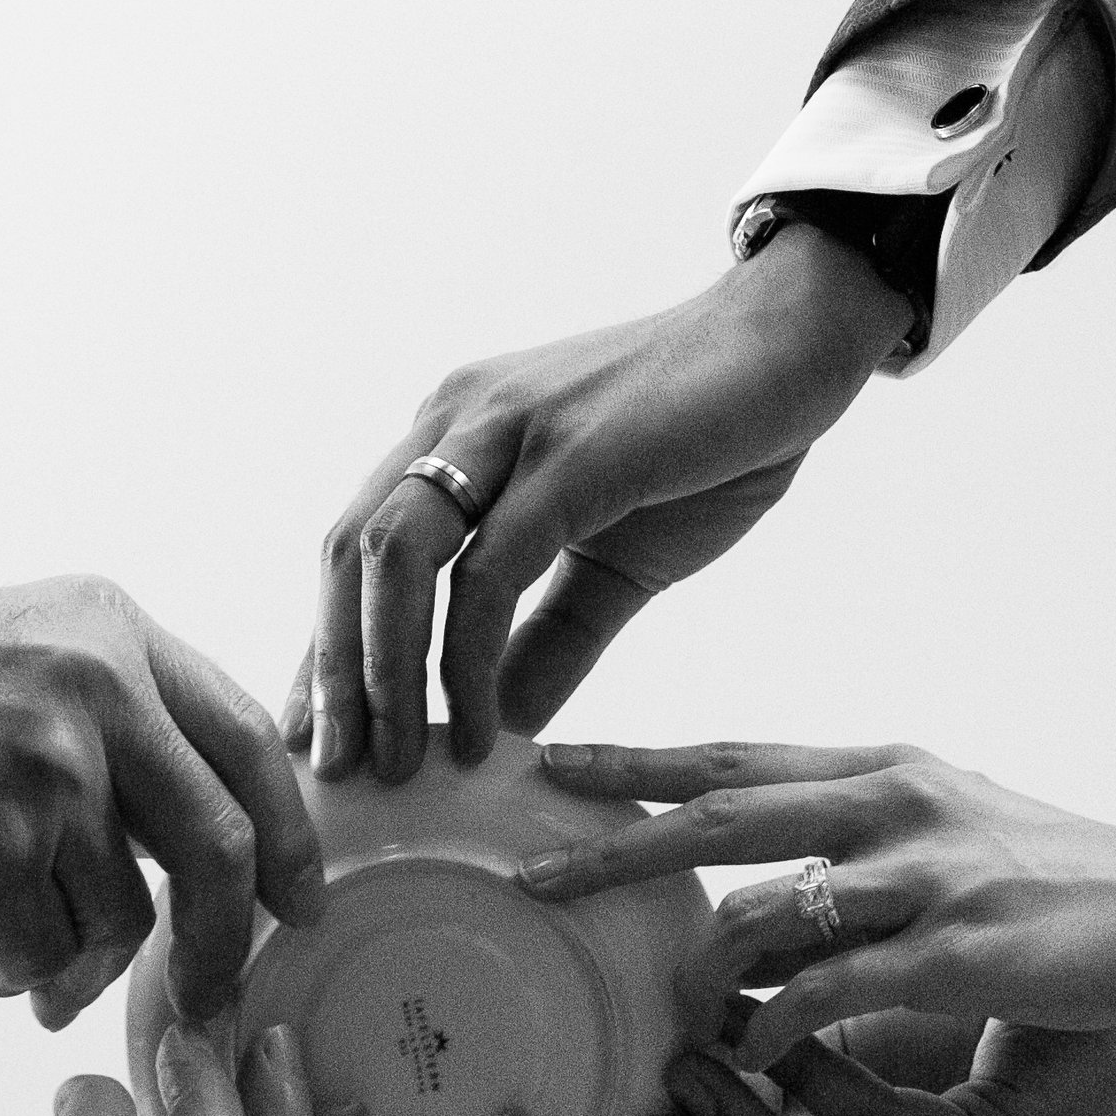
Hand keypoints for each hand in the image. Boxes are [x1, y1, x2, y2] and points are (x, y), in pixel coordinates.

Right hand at [0, 578, 324, 1030]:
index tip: (295, 898)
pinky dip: (23, 968)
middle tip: (209, 993)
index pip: (246, 745)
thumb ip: (114, 727)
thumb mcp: (24, 656)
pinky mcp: (0, 847)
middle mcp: (104, 692)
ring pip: (124, 911)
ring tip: (27, 965)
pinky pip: (49, 946)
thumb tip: (184, 851)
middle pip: (222, 843)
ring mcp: (55, 770)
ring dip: (84, 962)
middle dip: (223, 939)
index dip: (285, 835)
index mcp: (117, 637)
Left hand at [287, 224, 912, 783]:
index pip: (358, 552)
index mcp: (456, 437)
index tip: (316, 741)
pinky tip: (484, 730)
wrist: (799, 343)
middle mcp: (458, 421)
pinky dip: (469, 659)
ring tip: (397, 765)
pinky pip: (488, 572)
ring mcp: (508, 430)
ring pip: (395, 559)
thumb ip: (554, 639)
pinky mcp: (568, 455)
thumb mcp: (618, 564)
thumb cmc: (710, 443)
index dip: (327, 649)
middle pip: (348, 555)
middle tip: (332, 773)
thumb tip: (504, 728)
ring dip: (383, 672)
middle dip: (330, 672)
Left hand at [519, 741, 1115, 1066]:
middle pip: (719, 812)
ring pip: (766, 908)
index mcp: (877, 772)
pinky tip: (750, 1058)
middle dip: (615, 844)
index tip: (545, 763)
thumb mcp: (934, 831)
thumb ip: (837, 850)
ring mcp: (927, 870)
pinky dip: (777, 1026)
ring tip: (668, 1020)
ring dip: (703, 972)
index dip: (634, 761)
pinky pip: (833, 990)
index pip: (731, 759)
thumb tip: (731, 905)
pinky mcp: (963, 946)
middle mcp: (892, 802)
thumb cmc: (1047, 879)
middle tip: (532, 876)